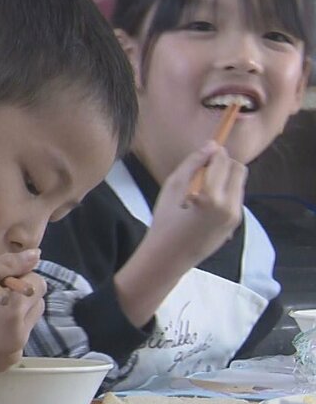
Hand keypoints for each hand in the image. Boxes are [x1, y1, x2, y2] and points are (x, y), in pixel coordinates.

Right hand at [0, 249, 45, 377]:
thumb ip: (7, 263)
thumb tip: (36, 256)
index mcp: (15, 311)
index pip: (38, 283)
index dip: (15, 276)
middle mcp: (21, 335)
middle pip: (37, 303)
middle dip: (19, 295)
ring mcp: (14, 353)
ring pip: (29, 322)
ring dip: (15, 313)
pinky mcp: (5, 364)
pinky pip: (17, 339)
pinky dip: (6, 331)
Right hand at [113, 142, 245, 326]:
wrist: (169, 258)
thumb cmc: (164, 222)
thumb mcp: (172, 189)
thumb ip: (192, 164)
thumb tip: (211, 145)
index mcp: (213, 197)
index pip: (224, 162)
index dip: (215, 152)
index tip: (203, 152)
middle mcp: (231, 207)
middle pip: (239, 170)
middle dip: (225, 164)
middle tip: (202, 170)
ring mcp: (236, 216)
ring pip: (240, 183)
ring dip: (226, 177)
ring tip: (201, 188)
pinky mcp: (236, 223)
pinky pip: (236, 197)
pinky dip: (225, 191)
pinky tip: (205, 201)